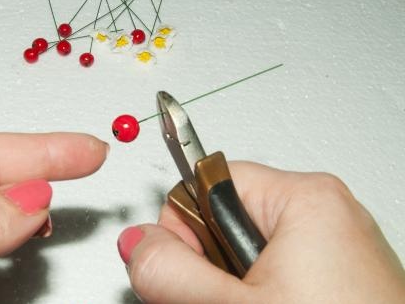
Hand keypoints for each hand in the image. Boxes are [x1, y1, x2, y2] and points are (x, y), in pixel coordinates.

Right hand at [118, 161, 404, 302]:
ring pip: (245, 252)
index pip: (203, 182)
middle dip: (209, 267)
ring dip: (231, 287)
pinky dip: (258, 295)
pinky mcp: (338, 276)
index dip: (183, 230)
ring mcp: (335, 247)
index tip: (194, 274)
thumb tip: (136, 243)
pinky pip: (275, 271)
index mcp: (305, 198)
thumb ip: (172, 272)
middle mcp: (325, 213)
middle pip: (223, 218)